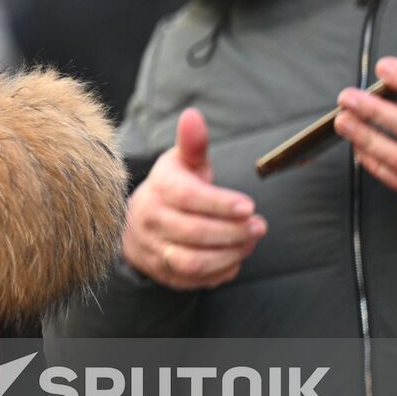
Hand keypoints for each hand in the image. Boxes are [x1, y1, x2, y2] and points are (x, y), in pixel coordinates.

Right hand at [122, 109, 265, 289]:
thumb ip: (193, 142)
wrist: (136, 222)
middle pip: (196, 233)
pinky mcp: (162, 272)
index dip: (221, 204)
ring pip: (193, 261)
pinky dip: (219, 272)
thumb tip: (193, 115)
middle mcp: (151, 220)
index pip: (189, 198)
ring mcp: (154, 249)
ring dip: (229, 255)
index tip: (249, 206)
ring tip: (250, 243)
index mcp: (159, 188)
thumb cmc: (172, 187)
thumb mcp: (181, 162)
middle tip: (260, 226)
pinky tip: (235, 258)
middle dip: (233, 232)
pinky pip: (193, 280)